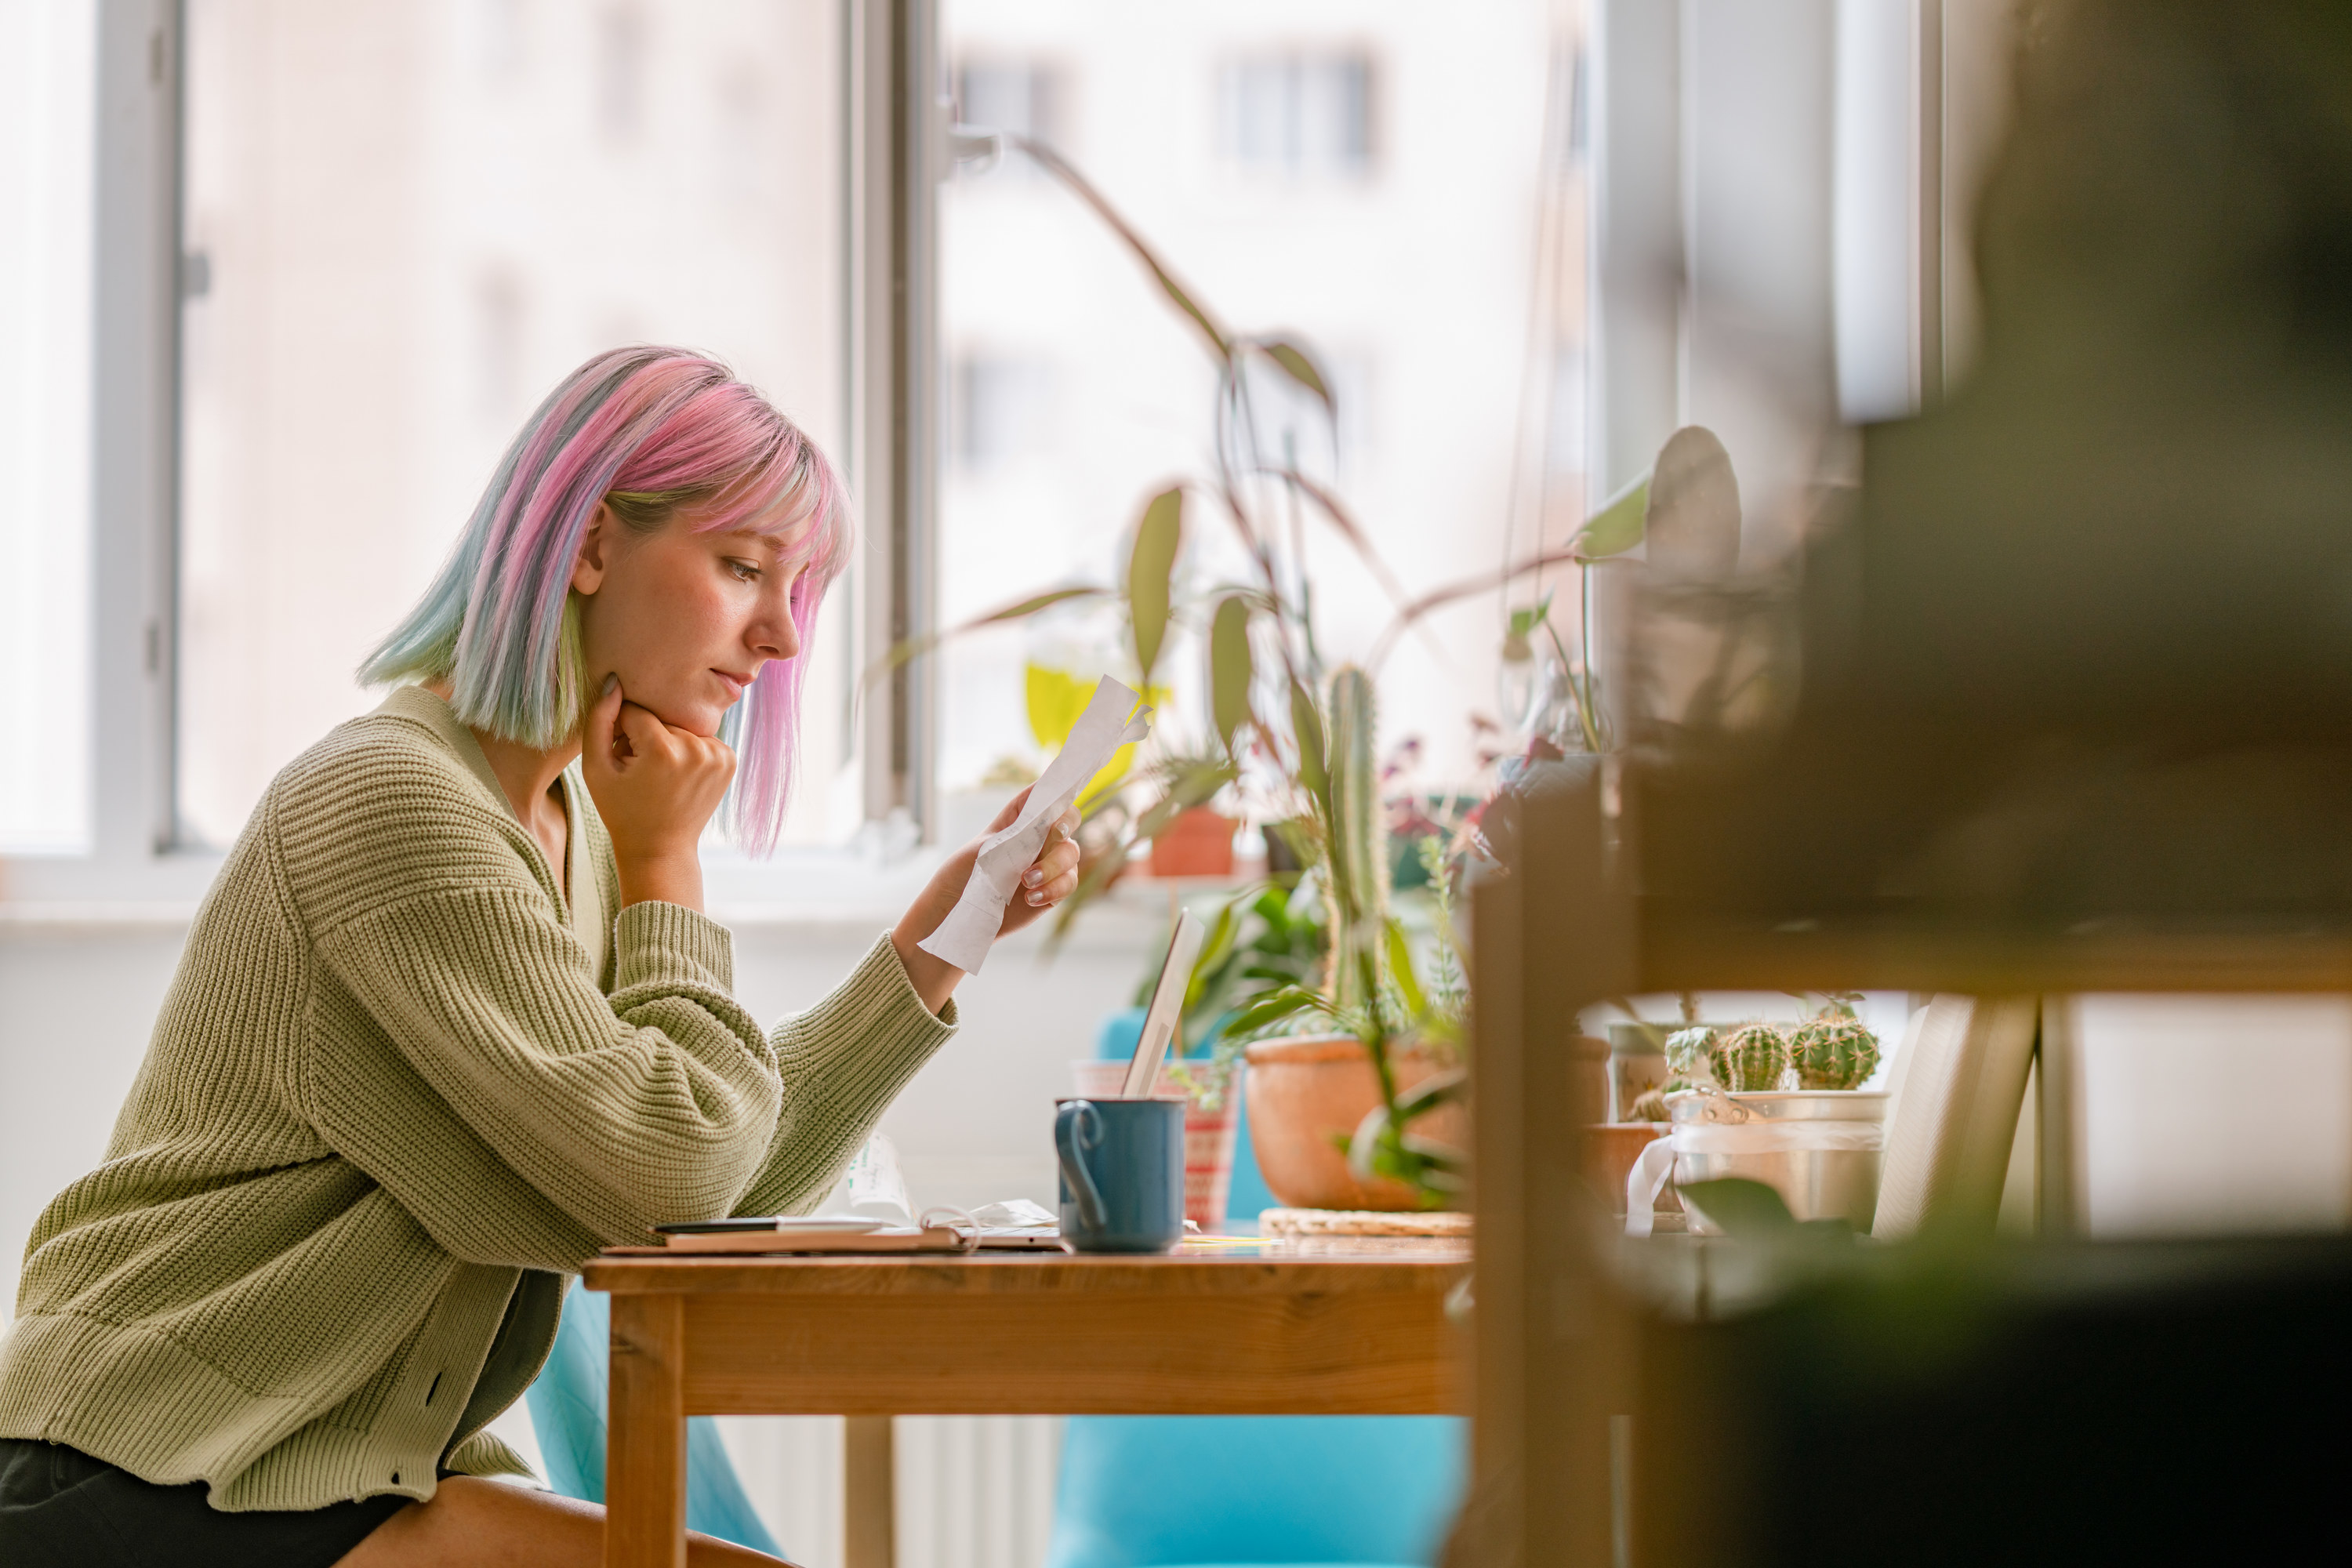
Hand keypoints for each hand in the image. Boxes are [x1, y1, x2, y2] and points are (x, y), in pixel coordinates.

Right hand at [578, 676, 735, 910]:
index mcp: (664, 750)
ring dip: (668, 741)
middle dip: (647, 735)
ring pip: (681, 726)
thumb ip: (599, 720)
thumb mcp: (595, 768)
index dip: (622, 731)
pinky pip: (700, 737)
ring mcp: (719, 754)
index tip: (622, 756)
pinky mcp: (729, 759)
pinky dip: (688, 749)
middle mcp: (697, 748)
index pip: (635, 711)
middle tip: (639, 768)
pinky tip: (678, 774)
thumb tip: (615, 681)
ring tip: (658, 773)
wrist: (660, 848)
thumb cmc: (620, 809)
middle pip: (661, 717)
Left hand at [890, 787, 1084, 1013]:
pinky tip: (1031, 898)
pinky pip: (1068, 883)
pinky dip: (1054, 889)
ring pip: (1072, 855)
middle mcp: (1038, 837)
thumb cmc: (964, 873)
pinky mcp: (1053, 890)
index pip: (1047, 797)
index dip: (1059, 793)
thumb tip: (1042, 815)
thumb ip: (1016, 833)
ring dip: (1054, 867)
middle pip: (1069, 822)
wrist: (957, 913)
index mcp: (1020, 818)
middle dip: (1061, 832)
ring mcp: (1048, 863)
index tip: (1058, 801)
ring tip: (1026, 882)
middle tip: (1047, 843)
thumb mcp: (985, 847)